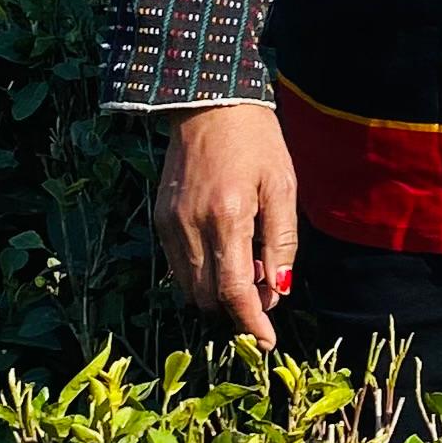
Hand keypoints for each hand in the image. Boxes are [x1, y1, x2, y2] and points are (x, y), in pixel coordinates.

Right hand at [155, 103, 299, 344]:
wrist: (208, 100)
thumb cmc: (255, 140)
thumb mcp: (282, 185)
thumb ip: (282, 241)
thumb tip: (279, 290)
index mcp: (228, 216)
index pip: (235, 290)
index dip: (251, 322)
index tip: (266, 342)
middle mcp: (191, 225)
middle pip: (209, 296)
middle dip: (237, 307)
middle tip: (265, 292)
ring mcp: (170, 223)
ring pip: (190, 287)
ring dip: (218, 293)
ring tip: (247, 269)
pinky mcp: (159, 218)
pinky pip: (177, 266)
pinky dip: (200, 274)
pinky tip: (222, 254)